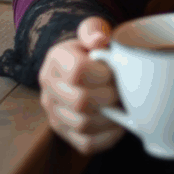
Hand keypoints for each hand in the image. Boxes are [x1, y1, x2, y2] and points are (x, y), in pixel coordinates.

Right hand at [38, 15, 124, 155]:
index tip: (117, 70)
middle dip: (110, 96)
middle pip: (80, 102)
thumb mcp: (94, 30)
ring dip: (111, 117)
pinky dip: (109, 136)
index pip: (78, 72)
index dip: (104, 74)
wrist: (85, 65)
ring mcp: (54, 114)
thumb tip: (100, 40)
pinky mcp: (65, 134)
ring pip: (84, 125)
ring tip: (124, 104)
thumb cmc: (95, 48)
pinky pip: (87, 144)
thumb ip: (95, 29)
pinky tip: (120, 122)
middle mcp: (49, 89)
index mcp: (56, 60)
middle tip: (125, 89)